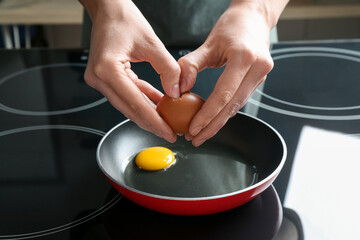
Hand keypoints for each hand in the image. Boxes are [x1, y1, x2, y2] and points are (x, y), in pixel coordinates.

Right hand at [81, 0, 179, 141]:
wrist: (108, 9)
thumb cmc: (125, 19)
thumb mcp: (152, 43)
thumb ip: (168, 69)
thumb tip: (177, 92)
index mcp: (107, 70)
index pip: (135, 103)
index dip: (154, 121)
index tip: (169, 133)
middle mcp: (99, 79)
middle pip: (129, 109)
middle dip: (151, 123)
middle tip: (170, 133)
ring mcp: (99, 80)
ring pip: (128, 104)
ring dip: (148, 113)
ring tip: (167, 122)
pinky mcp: (105, 78)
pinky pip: (127, 94)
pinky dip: (142, 99)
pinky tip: (158, 103)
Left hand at [178, 1, 277, 145]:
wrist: (254, 18)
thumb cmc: (232, 26)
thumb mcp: (208, 43)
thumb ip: (191, 65)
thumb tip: (179, 88)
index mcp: (245, 57)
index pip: (223, 94)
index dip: (207, 115)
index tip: (193, 129)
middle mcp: (258, 69)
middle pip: (232, 107)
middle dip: (213, 126)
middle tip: (195, 139)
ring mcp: (261, 76)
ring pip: (237, 107)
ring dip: (219, 122)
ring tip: (201, 133)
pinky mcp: (259, 80)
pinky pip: (240, 100)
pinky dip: (226, 112)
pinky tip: (213, 120)